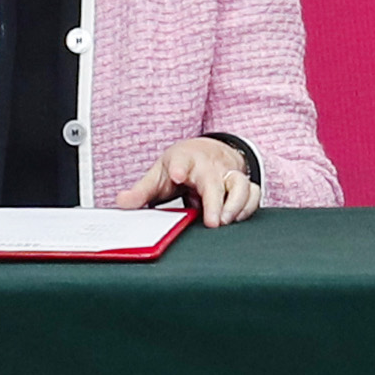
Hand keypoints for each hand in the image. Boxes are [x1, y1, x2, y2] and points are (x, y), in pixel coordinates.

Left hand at [125, 136, 262, 227]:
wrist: (208, 152)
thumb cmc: (182, 165)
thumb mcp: (159, 174)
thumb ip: (141, 191)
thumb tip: (121, 202)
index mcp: (185, 160)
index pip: (181, 160)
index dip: (180, 167)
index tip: (178, 175)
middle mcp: (209, 166)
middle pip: (215, 180)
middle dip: (216, 200)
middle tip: (212, 222)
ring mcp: (228, 174)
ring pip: (241, 185)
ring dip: (236, 204)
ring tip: (225, 222)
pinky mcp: (242, 183)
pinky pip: (254, 194)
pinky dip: (249, 207)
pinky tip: (237, 219)